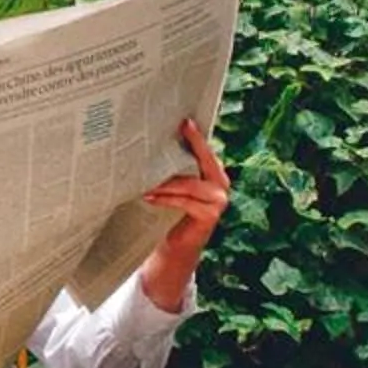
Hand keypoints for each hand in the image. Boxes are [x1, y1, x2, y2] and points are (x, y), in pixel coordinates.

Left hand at [136, 116, 229, 311]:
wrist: (175, 247)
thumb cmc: (170, 211)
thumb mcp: (173, 185)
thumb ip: (174, 167)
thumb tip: (155, 141)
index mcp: (214, 173)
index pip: (206, 151)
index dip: (197, 136)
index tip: (185, 121)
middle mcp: (221, 184)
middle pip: (204, 161)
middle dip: (190, 146)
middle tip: (178, 131)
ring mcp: (219, 201)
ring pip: (191, 184)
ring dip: (167, 181)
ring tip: (147, 177)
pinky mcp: (210, 215)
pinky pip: (185, 201)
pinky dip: (166, 199)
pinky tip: (149, 196)